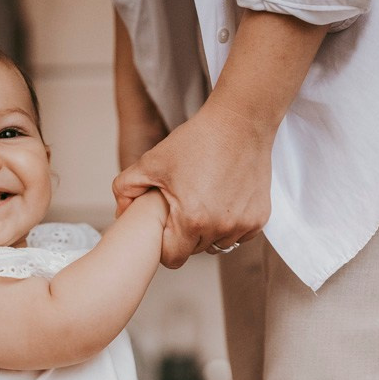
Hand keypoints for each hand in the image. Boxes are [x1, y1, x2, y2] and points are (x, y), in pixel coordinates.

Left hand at [113, 98, 273, 268]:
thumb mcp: (152, 161)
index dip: (165, 244)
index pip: (172, 258)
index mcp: (191, 220)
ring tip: (205, 201)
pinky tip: (224, 200)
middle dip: (186, 235)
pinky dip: (230, 224)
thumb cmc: (197, 140)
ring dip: (209, 231)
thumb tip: (119, 214)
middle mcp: (220, 227)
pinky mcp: (259, 219)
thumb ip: (126, 188)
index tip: (166, 226)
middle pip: (195, 251)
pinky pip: (239, 235)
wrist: (241, 121)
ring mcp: (243, 225)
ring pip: (218, 245)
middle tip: (185, 206)